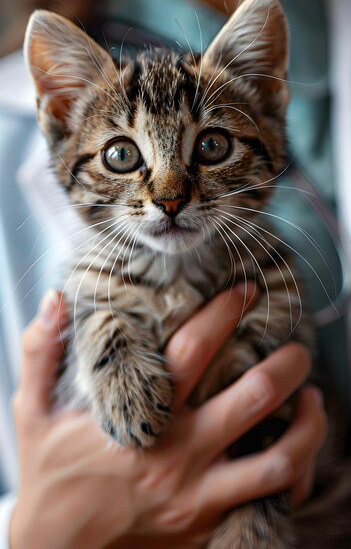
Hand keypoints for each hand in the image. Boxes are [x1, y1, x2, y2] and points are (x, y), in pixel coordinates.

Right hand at [10, 286, 326, 548]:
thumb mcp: (31, 411)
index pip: (193, 350)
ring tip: (313, 398)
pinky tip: (297, 451)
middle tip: (297, 345)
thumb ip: (41, 352)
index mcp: (141, 418)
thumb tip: (56, 300)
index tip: (245, 291)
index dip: (223, 313)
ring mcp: (199, 495)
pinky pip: (268, 499)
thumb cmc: (49, 475)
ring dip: (306, 425)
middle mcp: (178, 454)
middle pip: (251, 397)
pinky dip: (293, 473)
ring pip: (277, 457)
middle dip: (285, 364)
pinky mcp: (207, 525)